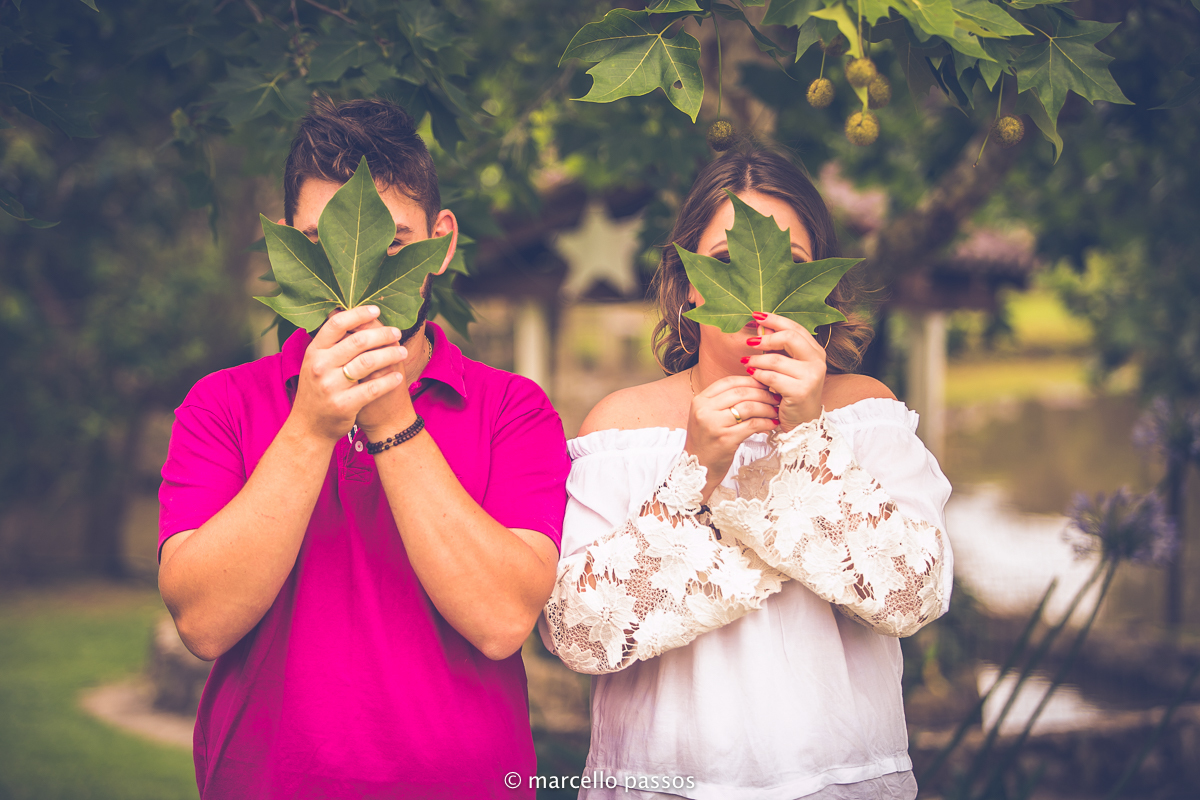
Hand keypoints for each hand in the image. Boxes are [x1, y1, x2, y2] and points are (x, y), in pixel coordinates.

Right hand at [290, 306, 407, 441]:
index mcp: (314, 351)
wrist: (309, 426)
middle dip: (382, 334)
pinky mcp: (343, 404)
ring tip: (403, 351)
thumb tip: (355, 317)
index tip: (377, 310)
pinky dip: (389, 381)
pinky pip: (373, 388)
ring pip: (369, 362)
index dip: (359, 314)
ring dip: (391, 354)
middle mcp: (320, 365)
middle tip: (396, 333)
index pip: (337, 324)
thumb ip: (332, 343)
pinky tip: (398, 376)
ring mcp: (330, 386)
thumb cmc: (318, 390)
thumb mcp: (316, 363)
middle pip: (358, 340)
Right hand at [684, 374, 778, 500]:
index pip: (729, 382)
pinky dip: (766, 423)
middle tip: (775, 396)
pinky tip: (772, 424)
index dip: (750, 380)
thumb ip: (722, 401)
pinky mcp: (726, 439)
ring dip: (766, 407)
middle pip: (741, 392)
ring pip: (748, 407)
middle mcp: (705, 410)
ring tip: (775, 410)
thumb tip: (751, 386)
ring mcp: (714, 425)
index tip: (764, 384)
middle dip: (762, 393)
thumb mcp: (706, 416)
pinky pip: (752, 425)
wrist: (698, 468)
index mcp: (700, 401)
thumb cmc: (707, 441)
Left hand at [743, 311, 825, 431]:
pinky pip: (772, 377)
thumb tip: (759, 327)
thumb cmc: (790, 393)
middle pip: (789, 337)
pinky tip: (752, 376)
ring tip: (745, 363)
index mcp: (816, 351)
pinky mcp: (801, 391)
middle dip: (766, 338)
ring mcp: (811, 376)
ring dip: (756, 361)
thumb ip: (775, 348)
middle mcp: (818, 361)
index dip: (775, 320)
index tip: (756, 315)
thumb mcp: (785, 367)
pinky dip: (759, 376)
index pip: (795, 328)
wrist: (801, 423)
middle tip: (749, 342)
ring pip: (776, 360)